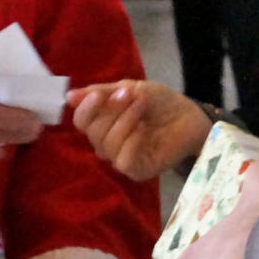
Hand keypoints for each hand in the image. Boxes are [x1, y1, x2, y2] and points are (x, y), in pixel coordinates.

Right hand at [67, 79, 211, 180]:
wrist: (189, 114)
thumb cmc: (158, 102)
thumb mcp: (129, 88)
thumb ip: (101, 93)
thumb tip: (69, 97)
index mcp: (101, 123)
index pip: (81, 122)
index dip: (86, 109)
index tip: (99, 95)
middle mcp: (106, 143)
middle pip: (93, 132)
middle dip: (111, 110)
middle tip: (131, 94)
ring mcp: (120, 158)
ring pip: (107, 145)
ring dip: (124, 120)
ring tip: (141, 104)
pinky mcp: (137, 170)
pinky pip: (123, 160)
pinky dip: (131, 141)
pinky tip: (144, 128)